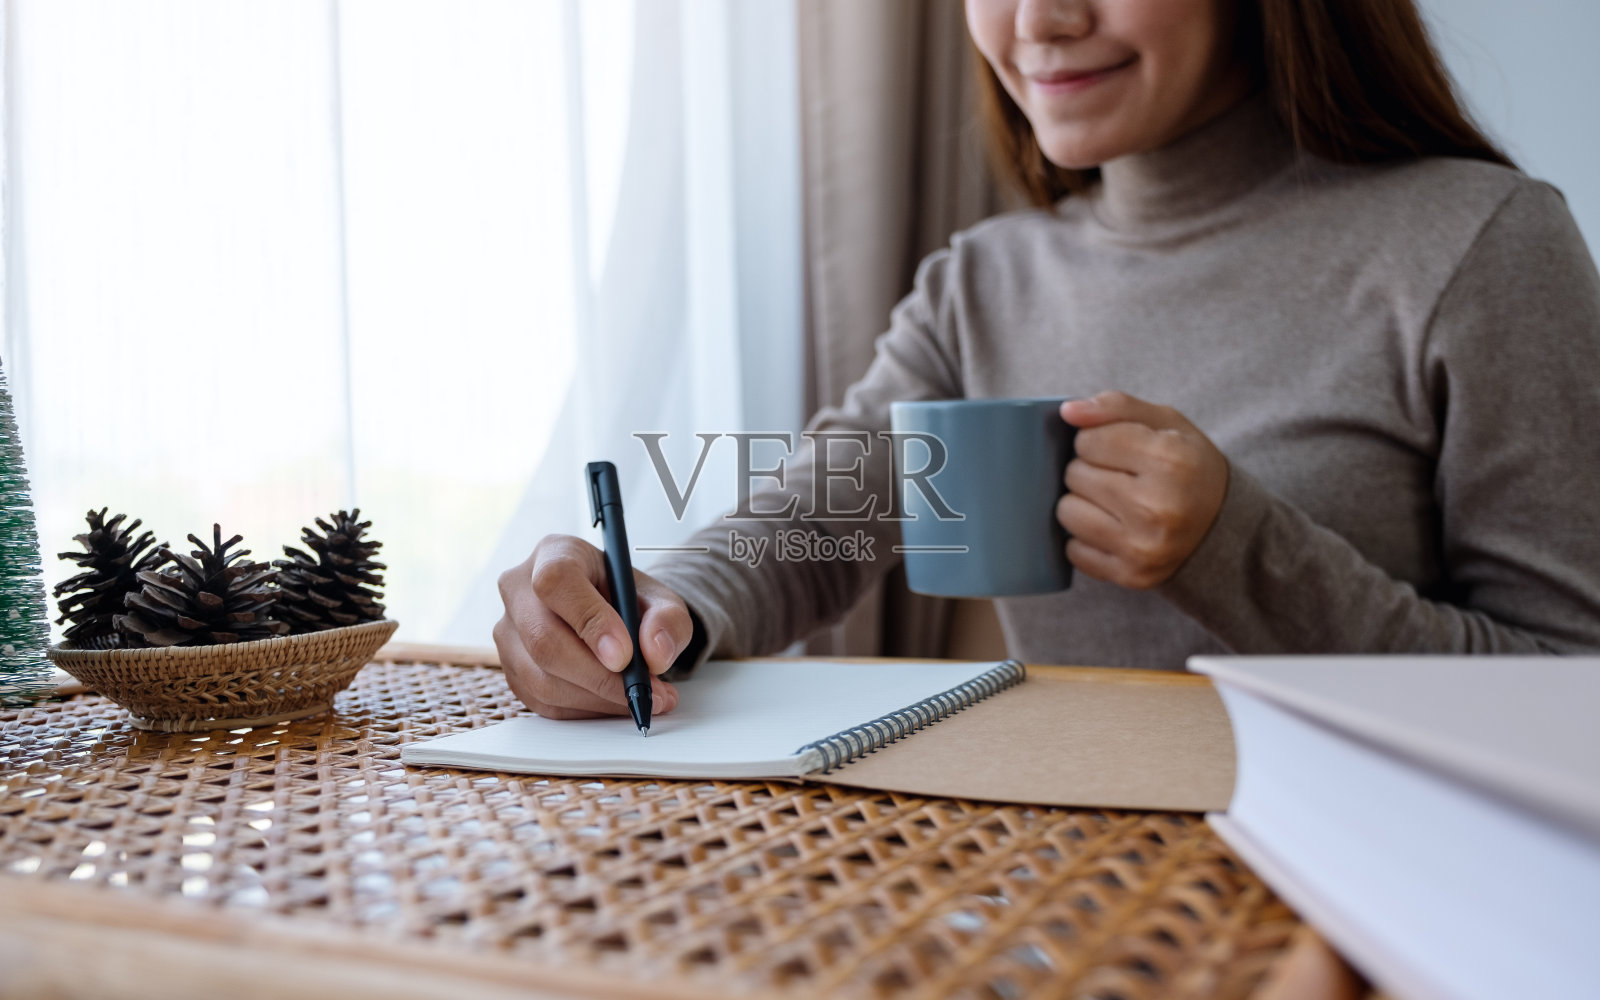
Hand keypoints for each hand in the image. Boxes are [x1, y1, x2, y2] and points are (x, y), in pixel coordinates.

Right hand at [494, 535, 691, 718]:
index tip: (625, 656)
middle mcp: (519, 589)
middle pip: (544, 640)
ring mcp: (508, 631)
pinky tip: (613, 702)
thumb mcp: (659, 598)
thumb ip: (667, 619)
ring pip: (541, 679)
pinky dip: (584, 709)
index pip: (556, 583)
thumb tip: (655, 653)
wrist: (608, 613)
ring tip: (640, 698)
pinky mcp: (510, 669)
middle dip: (599, 677)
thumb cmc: (626, 599)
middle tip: (643, 690)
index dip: (590, 622)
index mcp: (554, 554)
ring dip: (596, 698)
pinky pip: (542, 701)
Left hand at [1057, 391, 1228, 589]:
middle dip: (1087, 469)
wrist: (1224, 528)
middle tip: (1116, 475)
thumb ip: (1116, 406)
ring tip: (1111, 500)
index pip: (1089, 440)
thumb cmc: (1188, 467)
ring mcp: (1142, 546)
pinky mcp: (1130, 575)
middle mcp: (1155, 506)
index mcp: (1169, 460)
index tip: (1115, 447)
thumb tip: (1068, 411)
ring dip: (1081, 502)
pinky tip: (1112, 528)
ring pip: (1067, 512)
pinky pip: (1073, 550)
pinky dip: (1085, 537)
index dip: (1095, 439)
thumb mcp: (1166, 423)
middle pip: (1074, 474)